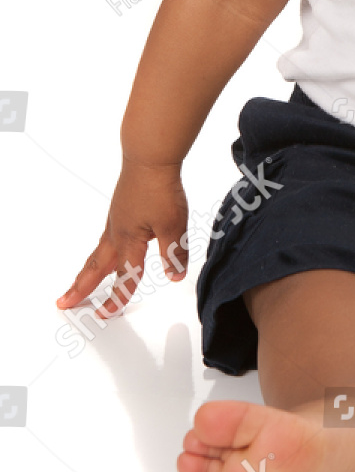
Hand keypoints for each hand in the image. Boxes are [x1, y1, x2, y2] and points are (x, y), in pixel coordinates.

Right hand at [57, 161, 189, 317]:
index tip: (105, 314)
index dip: (117, 298)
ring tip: (78, 284)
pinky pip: (105, 238)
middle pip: (96, 267)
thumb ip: (174, 252)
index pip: (124, 277)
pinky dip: (99, 252)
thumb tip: (175, 275)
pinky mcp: (119, 210)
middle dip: (80, 287)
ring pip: (98, 253)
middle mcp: (117, 233)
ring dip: (87, 271)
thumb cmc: (158, 187)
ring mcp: (116, 220)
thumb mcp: (173, 225)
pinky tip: (105, 252)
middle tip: (64, 302)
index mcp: (129, 240)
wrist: (149, 157)